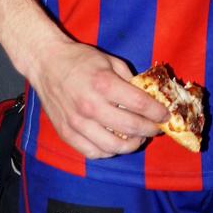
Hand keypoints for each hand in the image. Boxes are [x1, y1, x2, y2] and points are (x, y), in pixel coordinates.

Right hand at [30, 38, 168, 159]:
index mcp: (104, 84)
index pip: (139, 104)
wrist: (47, 63)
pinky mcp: (66, 133)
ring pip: (112, 146)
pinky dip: (108, 152)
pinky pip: (92, 152)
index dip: (157, 112)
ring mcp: (77, 122)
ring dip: (131, 145)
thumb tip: (147, 97)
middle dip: (150, 130)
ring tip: (139, 138)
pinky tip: (116, 145)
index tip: (166, 116)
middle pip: (130, 127)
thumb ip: (129, 79)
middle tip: (156, 129)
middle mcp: (91, 106)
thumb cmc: (80, 59)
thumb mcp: (110, 61)